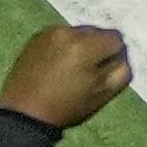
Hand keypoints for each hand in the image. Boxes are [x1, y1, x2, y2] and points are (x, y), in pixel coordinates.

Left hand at [0, 20, 134, 134]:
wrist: (24, 114)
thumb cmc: (66, 107)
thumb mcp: (102, 95)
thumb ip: (121, 72)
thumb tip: (121, 58)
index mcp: (87, 46)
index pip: (116, 39)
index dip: (115, 56)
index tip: (105, 73)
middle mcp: (68, 32)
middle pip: (97, 32)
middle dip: (98, 49)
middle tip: (89, 72)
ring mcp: (50, 33)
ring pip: (78, 33)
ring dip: (80, 46)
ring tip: (70, 70)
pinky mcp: (36, 37)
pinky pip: (60, 36)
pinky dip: (63, 47)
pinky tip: (56, 66)